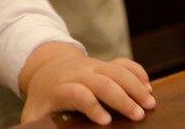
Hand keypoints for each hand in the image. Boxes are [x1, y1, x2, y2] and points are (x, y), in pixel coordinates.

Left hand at [19, 43, 154, 125]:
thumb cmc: (44, 98)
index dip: (90, 105)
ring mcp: (93, 66)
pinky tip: (148, 86)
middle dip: (121, 98)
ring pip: (116, 70)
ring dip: (134, 86)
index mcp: (60, 88)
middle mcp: (78, 74)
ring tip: (150, 104)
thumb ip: (36, 125)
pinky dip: (137, 72)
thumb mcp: (34, 113)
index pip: (76, 93)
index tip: (105, 121)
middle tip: (138, 116)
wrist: (46, 68)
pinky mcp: (105, 63)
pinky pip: (123, 63)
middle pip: (101, 81)